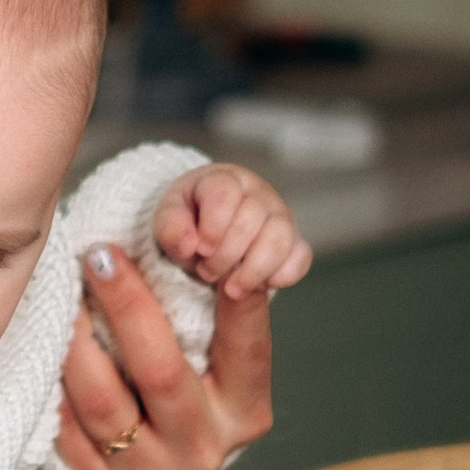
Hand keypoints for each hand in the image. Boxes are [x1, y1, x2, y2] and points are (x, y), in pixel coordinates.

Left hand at [56, 239, 276, 469]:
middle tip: (101, 255)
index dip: (228, 299)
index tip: (198, 247)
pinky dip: (54, 385)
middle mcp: (206, 449)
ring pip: (104, 402)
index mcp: (246, 411)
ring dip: (76, 341)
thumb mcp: (212, 359)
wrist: (154, 466)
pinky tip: (44, 345)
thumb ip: (210, 314)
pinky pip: (69, 431)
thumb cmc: (185, 386)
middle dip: (128, 305)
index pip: (246, 347)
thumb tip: (194, 240)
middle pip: (161, 372)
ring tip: (62, 294)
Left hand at [153, 159, 313, 301]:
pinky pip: (300, 257)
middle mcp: (257, 192)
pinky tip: (261, 285)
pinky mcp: (293, 241)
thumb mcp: (168, 222)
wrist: (205, 232)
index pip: (224, 194)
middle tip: (206, 272)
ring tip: (230, 290)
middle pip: (251, 220)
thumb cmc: (187, 222)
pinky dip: (283, 275)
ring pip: (279, 239)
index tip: (200, 250)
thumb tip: (189, 245)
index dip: (212, 226)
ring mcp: (279, 216)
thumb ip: (171, 230)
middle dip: (226, 255)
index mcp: (223, 179)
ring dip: (253, 271)